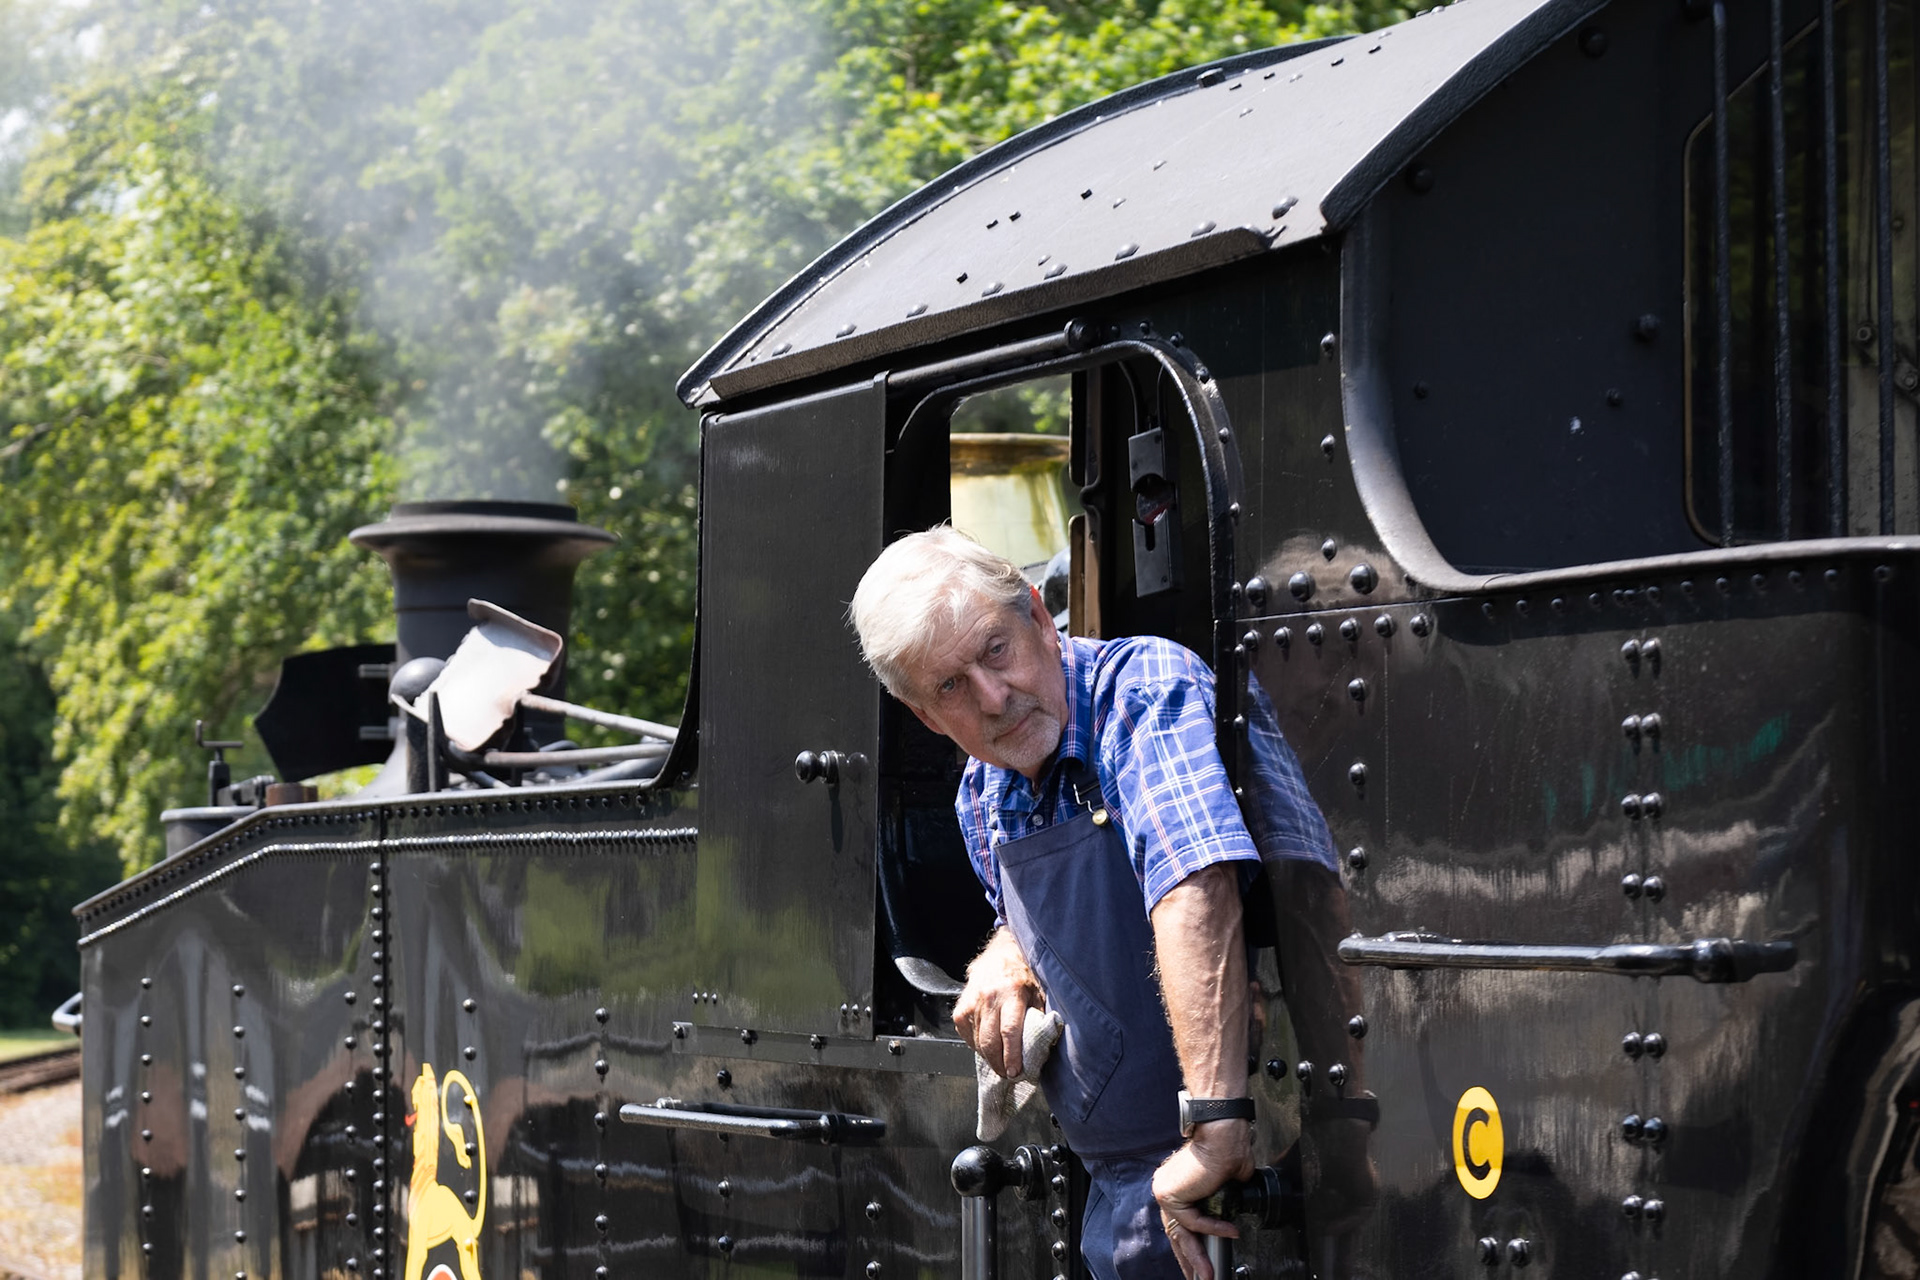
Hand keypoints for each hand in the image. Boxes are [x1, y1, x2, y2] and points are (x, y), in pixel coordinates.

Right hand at [952, 928, 1042, 1077]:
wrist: (1001, 952)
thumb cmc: (1024, 973)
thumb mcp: (1039, 991)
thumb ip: (1039, 1016)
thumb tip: (1041, 1045)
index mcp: (1012, 992)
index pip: (1009, 1031)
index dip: (1012, 1056)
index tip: (1015, 1072)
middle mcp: (989, 997)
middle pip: (990, 1040)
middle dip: (999, 1063)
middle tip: (1008, 1075)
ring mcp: (972, 1002)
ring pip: (977, 1040)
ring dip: (989, 1057)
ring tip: (1000, 1064)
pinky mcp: (961, 1007)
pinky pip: (966, 1034)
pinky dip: (976, 1045)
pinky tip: (987, 1047)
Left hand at [1152, 1121, 1253, 1279]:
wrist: (1223, 1133)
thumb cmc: (1227, 1149)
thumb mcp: (1226, 1183)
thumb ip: (1223, 1201)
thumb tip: (1232, 1217)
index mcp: (1178, 1186)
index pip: (1180, 1224)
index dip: (1191, 1246)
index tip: (1200, 1263)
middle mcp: (1168, 1189)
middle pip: (1177, 1233)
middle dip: (1191, 1260)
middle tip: (1203, 1277)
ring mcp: (1166, 1191)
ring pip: (1183, 1232)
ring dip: (1199, 1256)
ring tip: (1212, 1273)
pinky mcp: (1169, 1194)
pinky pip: (1193, 1221)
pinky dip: (1213, 1229)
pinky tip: (1229, 1231)